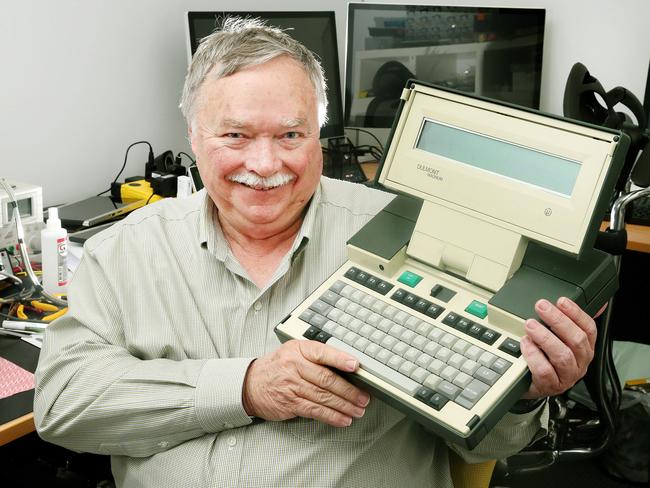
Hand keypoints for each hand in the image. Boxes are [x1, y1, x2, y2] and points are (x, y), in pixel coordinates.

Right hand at [242, 340, 369, 426]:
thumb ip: (316, 356)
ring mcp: (292, 385)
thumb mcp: (294, 351)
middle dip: (349, 390)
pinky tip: (343, 419)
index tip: (356, 366)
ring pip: (323, 396)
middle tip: (364, 397)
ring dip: (344, 405)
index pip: (322, 353)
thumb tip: (347, 367)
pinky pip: (315, 411)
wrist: (250, 383)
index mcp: (299, 349)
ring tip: (358, 410)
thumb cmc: (278, 367)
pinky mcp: (290, 403)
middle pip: (327, 379)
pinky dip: (331, 416)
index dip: (340, 360)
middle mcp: (295, 366)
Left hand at [520, 297, 600, 398]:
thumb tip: (597, 303)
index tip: (561, 301)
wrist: (533, 384)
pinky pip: (544, 370)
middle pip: (576, 340)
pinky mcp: (550, 385)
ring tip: (530, 325)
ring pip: (562, 355)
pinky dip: (534, 355)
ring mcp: (566, 376)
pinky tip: (525, 344)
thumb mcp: (561, 339)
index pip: (589, 329)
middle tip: (541, 307)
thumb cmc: (548, 359)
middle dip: (558, 320)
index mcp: (585, 348)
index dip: (576, 313)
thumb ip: (572, 321)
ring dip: (545, 337)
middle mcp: (579, 362)